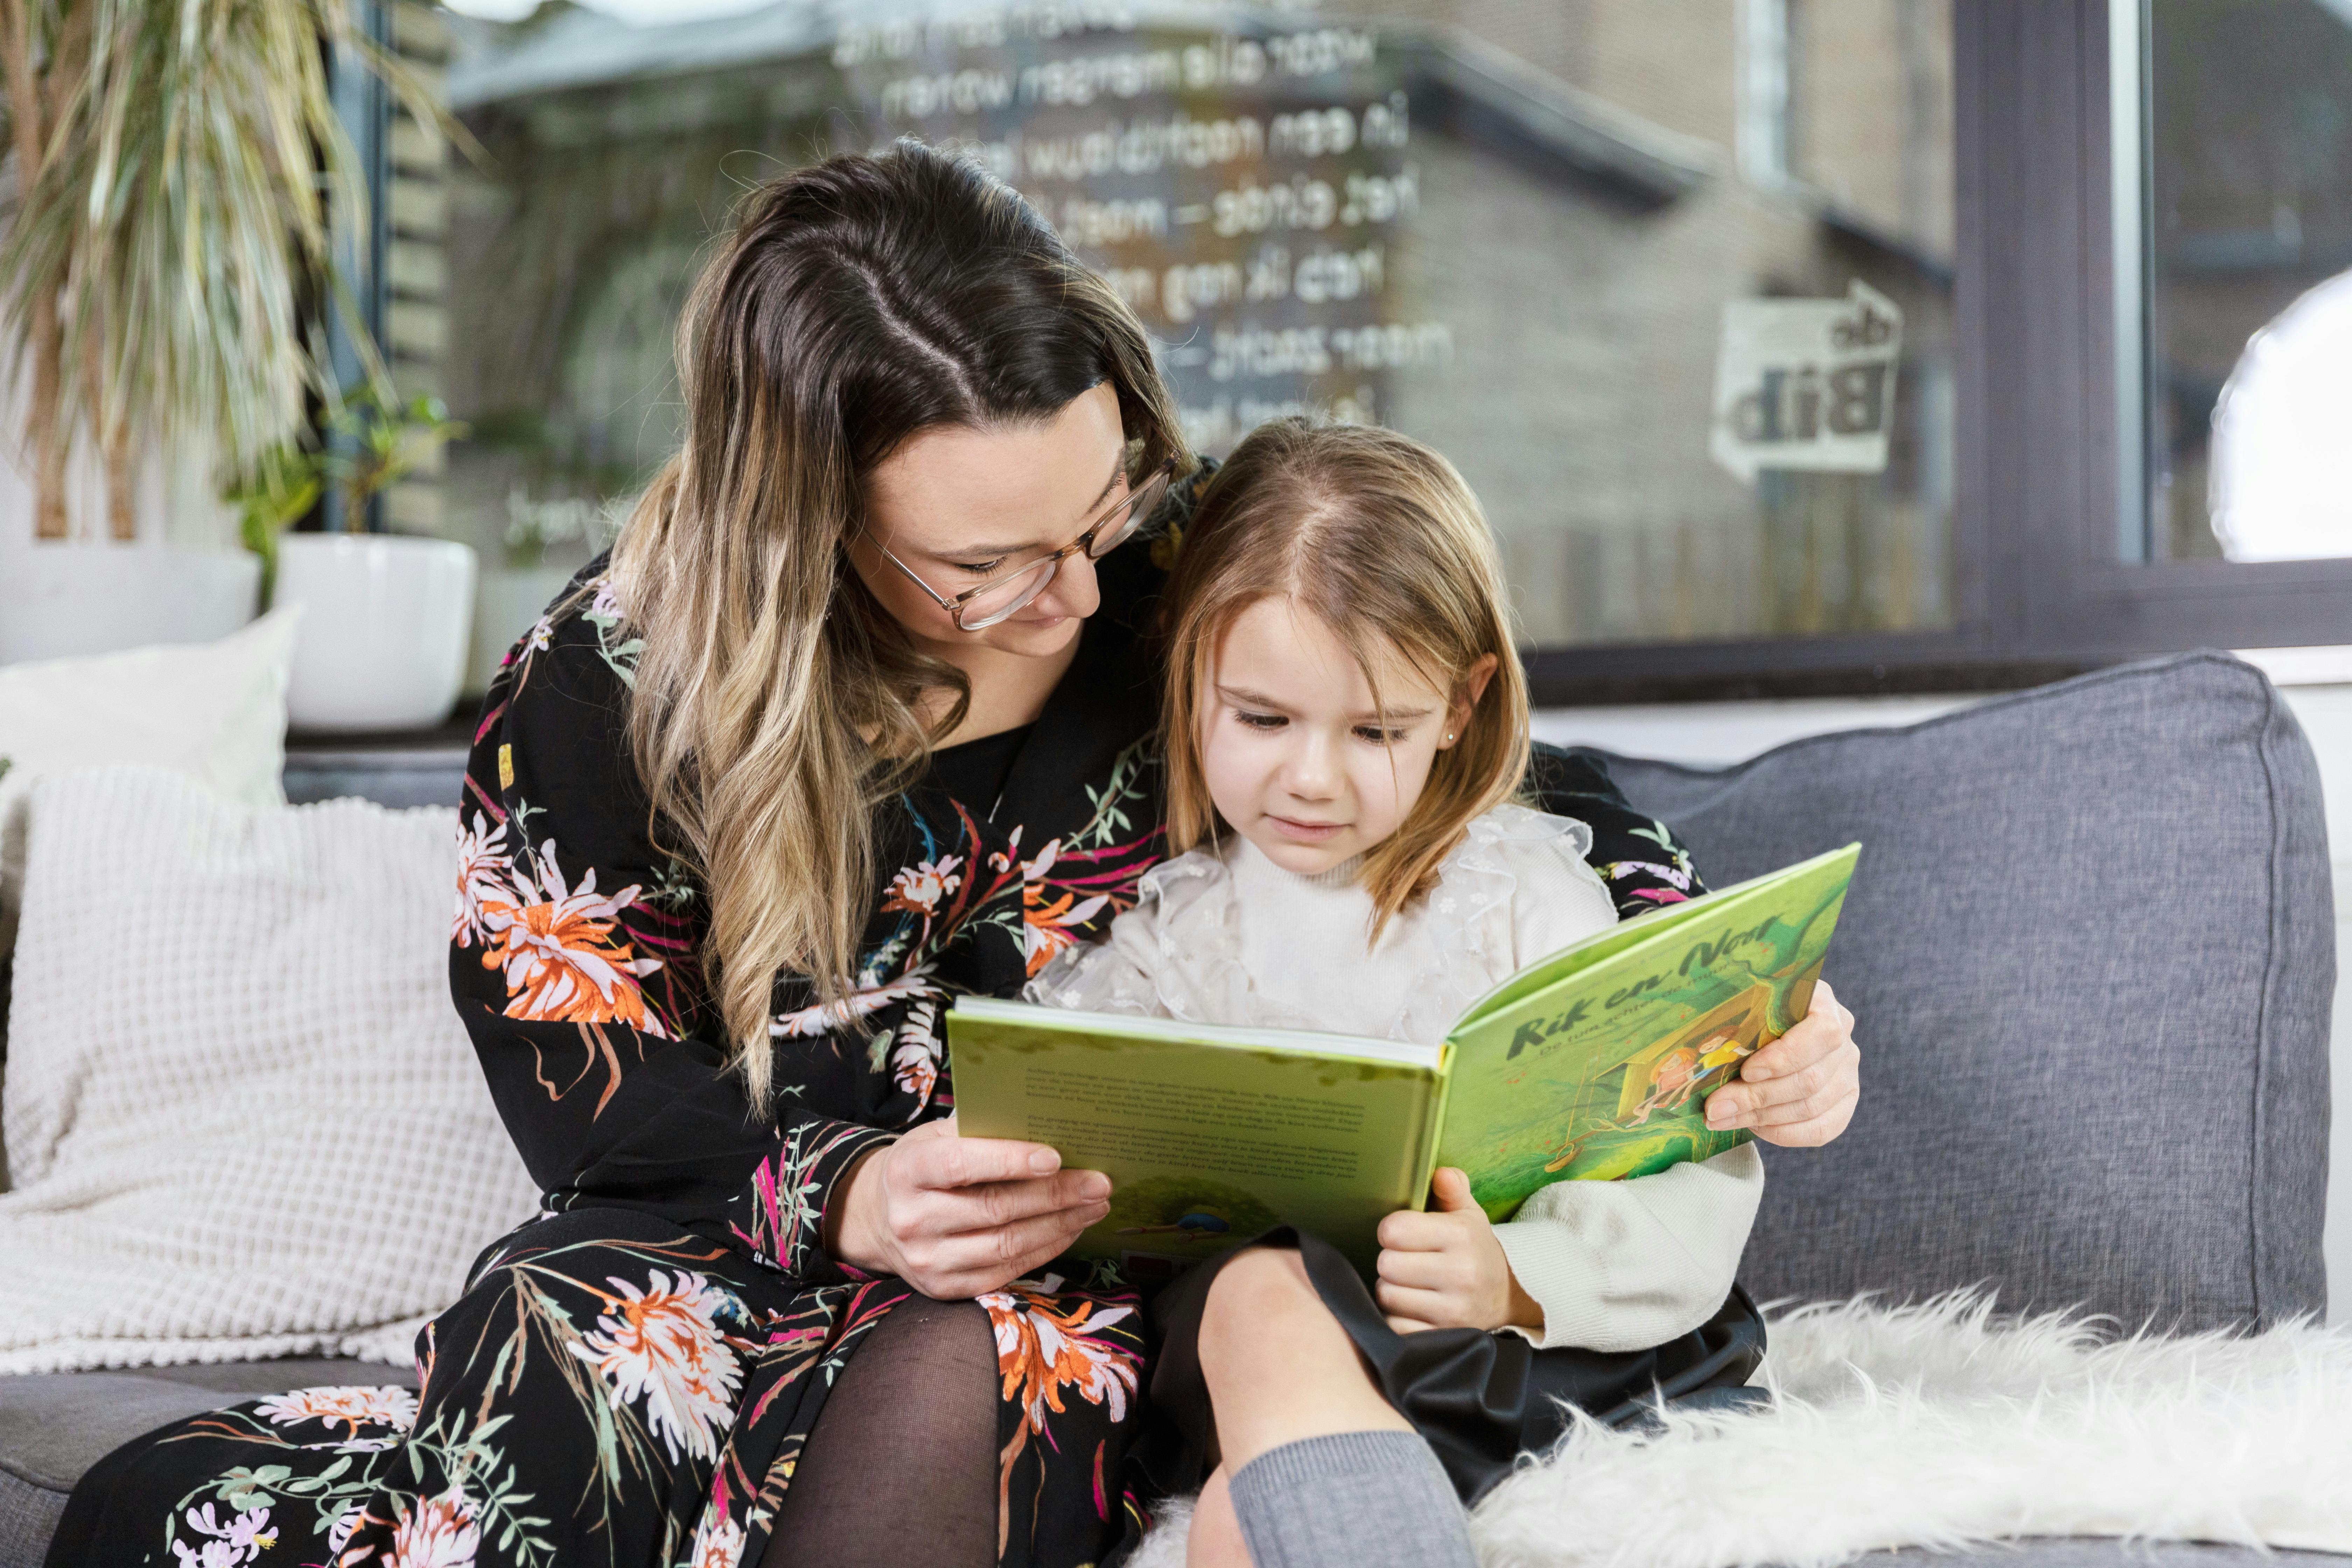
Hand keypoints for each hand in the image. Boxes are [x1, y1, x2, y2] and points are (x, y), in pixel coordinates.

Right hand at [826, 1115, 1111, 1298]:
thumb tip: (1046, 1120)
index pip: (962, 1165)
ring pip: (1007, 1245)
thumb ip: (980, 1129)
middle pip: (995, 1209)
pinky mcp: (945, 1288)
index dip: (1010, 1161)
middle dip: (1056, 1195)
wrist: (879, 1218)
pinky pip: (1007, 1271)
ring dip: (1060, 1225)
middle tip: (1099, 1182)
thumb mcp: (937, 1137)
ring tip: (1094, 1206)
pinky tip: (1070, 1229)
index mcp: (908, 1170)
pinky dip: (1046, 1249)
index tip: (1056, 1157)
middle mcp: (912, 1219)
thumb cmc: (924, 1166)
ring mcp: (927, 1260)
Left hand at [1371, 1168, 1541, 1334]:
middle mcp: (1461, 1274)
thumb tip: (1441, 1174)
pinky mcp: (1445, 1337)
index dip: (1390, 1230)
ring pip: (1387, 1295)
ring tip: (1409, 1283)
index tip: (1401, 1234)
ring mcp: (1454, 1311)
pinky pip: (1396, 1326)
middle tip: (1405, 1260)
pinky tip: (1413, 1306)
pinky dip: (1398, 1317)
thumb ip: (1452, 1188)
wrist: (1508, 1295)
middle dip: (1390, 1260)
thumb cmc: (1474, 1248)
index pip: (1394, 1230)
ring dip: (1391, 1288)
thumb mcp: (1468, 1214)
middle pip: (1386, 1264)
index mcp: (1462, 1236)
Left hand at [1706, 978, 1859, 1146]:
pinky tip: (1754, 1126)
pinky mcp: (1844, 1102)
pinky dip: (1784, 1133)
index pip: (1822, 1033)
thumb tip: (1699, 1061)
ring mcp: (1848, 1073)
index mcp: (1824, 1003)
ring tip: (1722, 1118)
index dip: (1785, 1057)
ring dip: (1761, 1117)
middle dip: (1757, 1097)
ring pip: (1811, 1107)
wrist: (1771, 1027)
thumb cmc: (1751, 1012)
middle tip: (1716, 1108)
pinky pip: (1822, 1129)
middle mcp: (1844, 1040)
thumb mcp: (1744, 1003)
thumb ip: (1734, 1020)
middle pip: (1810, 1078)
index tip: (1746, 1071)